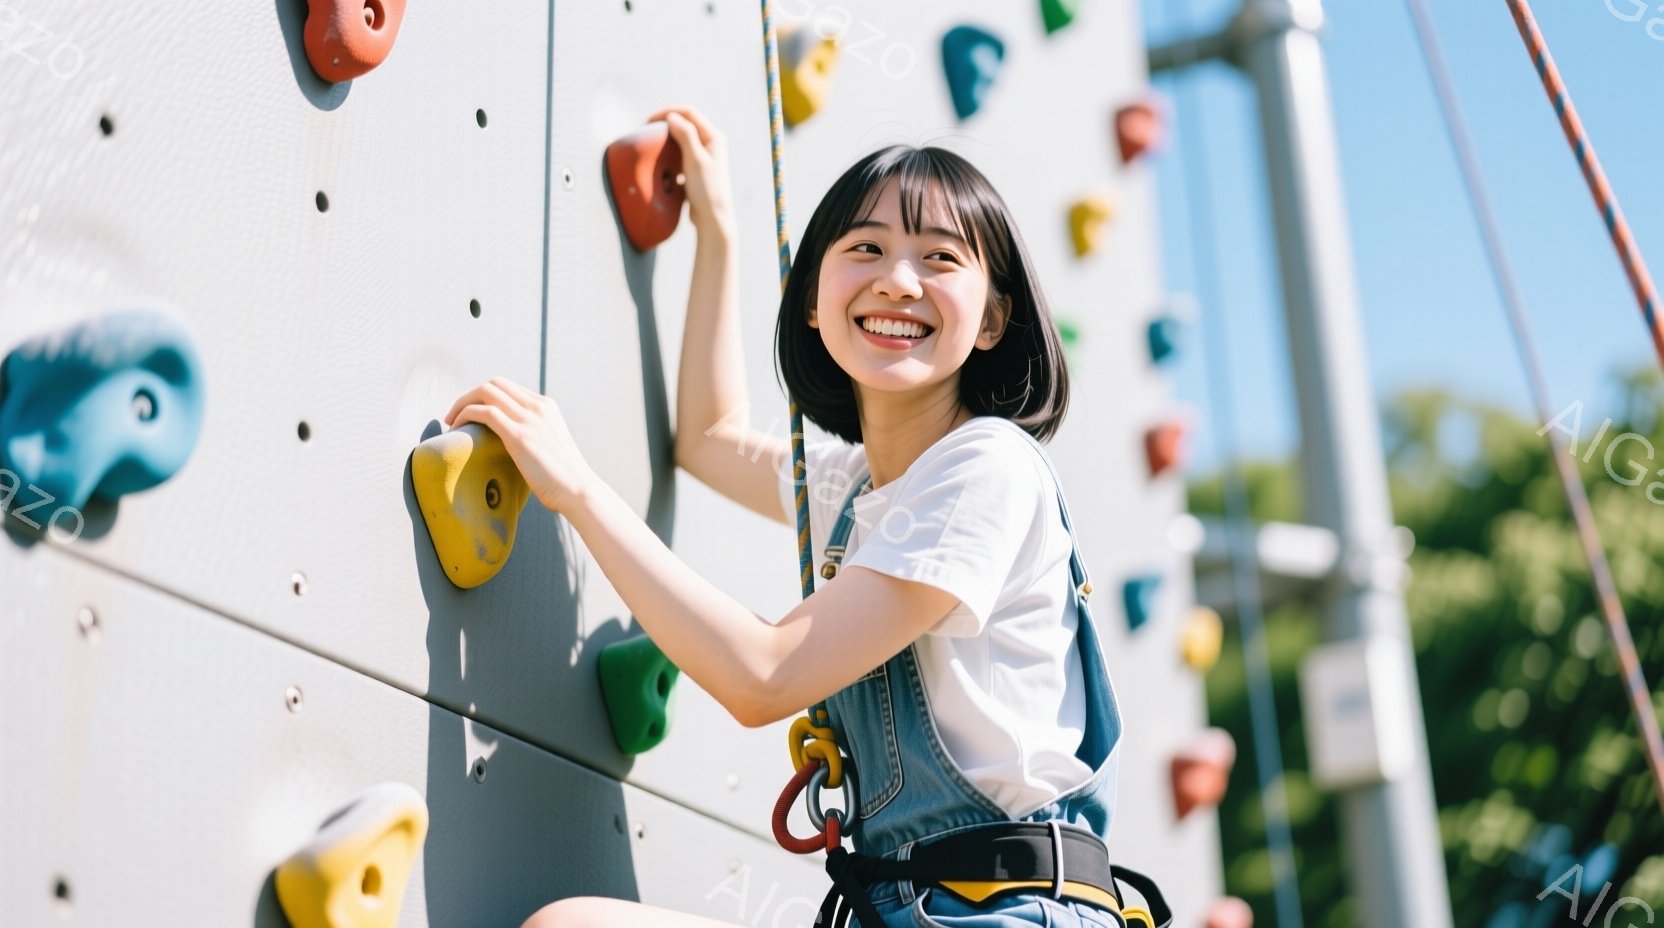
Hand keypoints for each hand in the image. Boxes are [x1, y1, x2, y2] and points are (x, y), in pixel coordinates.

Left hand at [443, 377, 597, 512]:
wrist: (578, 490)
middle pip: (495, 383)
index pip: (508, 387)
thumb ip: (533, 435)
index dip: (485, 397)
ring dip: (462, 403)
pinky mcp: (519, 435)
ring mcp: (529, 418)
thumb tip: (511, 444)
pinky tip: (457, 430)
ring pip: (486, 392)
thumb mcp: (550, 446)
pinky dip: (465, 415)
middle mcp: (538, 406)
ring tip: (452, 422)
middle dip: (470, 395)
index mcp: (547, 406)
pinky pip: (484, 412)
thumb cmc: (563, 478)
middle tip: (456, 416)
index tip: (472, 414)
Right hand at [647, 105, 734, 232]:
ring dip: (668, 139)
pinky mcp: (699, 169)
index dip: (668, 112)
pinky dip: (671, 154)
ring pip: (683, 139)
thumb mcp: (695, 160)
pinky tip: (663, 163)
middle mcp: (712, 143)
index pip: (689, 112)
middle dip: (666, 124)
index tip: (648, 122)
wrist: (713, 219)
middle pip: (686, 123)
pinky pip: (682, 154)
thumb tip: (671, 117)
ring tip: (652, 144)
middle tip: (647, 131)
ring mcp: (706, 156)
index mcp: (714, 137)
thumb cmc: (706, 190)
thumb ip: (685, 136)